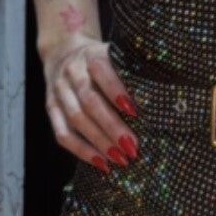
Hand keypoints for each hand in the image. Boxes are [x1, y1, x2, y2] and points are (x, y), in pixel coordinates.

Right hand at [42, 38, 137, 168]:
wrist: (63, 52)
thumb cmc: (103, 61)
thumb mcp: (116, 56)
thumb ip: (132, 72)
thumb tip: (164, 97)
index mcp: (90, 55)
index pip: (100, 70)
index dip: (116, 90)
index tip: (134, 111)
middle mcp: (71, 72)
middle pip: (89, 101)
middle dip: (112, 126)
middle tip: (133, 146)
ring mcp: (58, 91)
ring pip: (76, 119)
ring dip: (100, 142)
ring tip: (121, 159)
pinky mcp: (51, 108)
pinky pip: (62, 133)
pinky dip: (82, 151)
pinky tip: (101, 163)